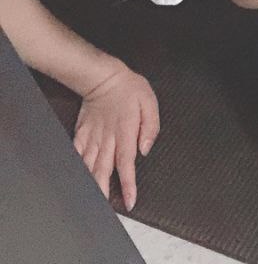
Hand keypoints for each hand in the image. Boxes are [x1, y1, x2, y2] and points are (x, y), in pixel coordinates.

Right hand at [73, 60, 158, 211]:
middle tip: (105, 212)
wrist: (104, 76)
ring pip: (89, 166)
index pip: (126, 164)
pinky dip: (76, 168)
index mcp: (125, 132)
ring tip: (90, 203)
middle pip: (103, 171)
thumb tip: (145, 150)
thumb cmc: (130, 89)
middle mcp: (107, 139)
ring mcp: (92, 137)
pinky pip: (77, 154)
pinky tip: (75, 181)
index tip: (130, 202)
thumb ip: (151, 127)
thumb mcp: (149, 102)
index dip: (128, 184)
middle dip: (104, 193)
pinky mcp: (82, 133)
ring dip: (90, 185)